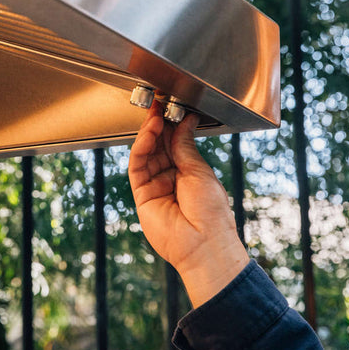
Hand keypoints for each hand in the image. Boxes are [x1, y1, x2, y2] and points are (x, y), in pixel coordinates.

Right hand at [128, 101, 248, 306]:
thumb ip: (185, 146)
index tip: (172, 108)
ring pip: (146, 153)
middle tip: (160, 106)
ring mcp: (155, 186)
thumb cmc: (210, 212)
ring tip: (155, 117)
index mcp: (189, 173)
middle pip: (159, 146)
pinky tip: (150, 133)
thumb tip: (184, 122)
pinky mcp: (142, 194)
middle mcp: (171, 178)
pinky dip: (142, 147)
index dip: (172, 125)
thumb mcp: (199, 171)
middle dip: (159, 125)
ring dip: (149, 133)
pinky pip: (138, 166)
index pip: (176, 143)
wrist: (204, 243)